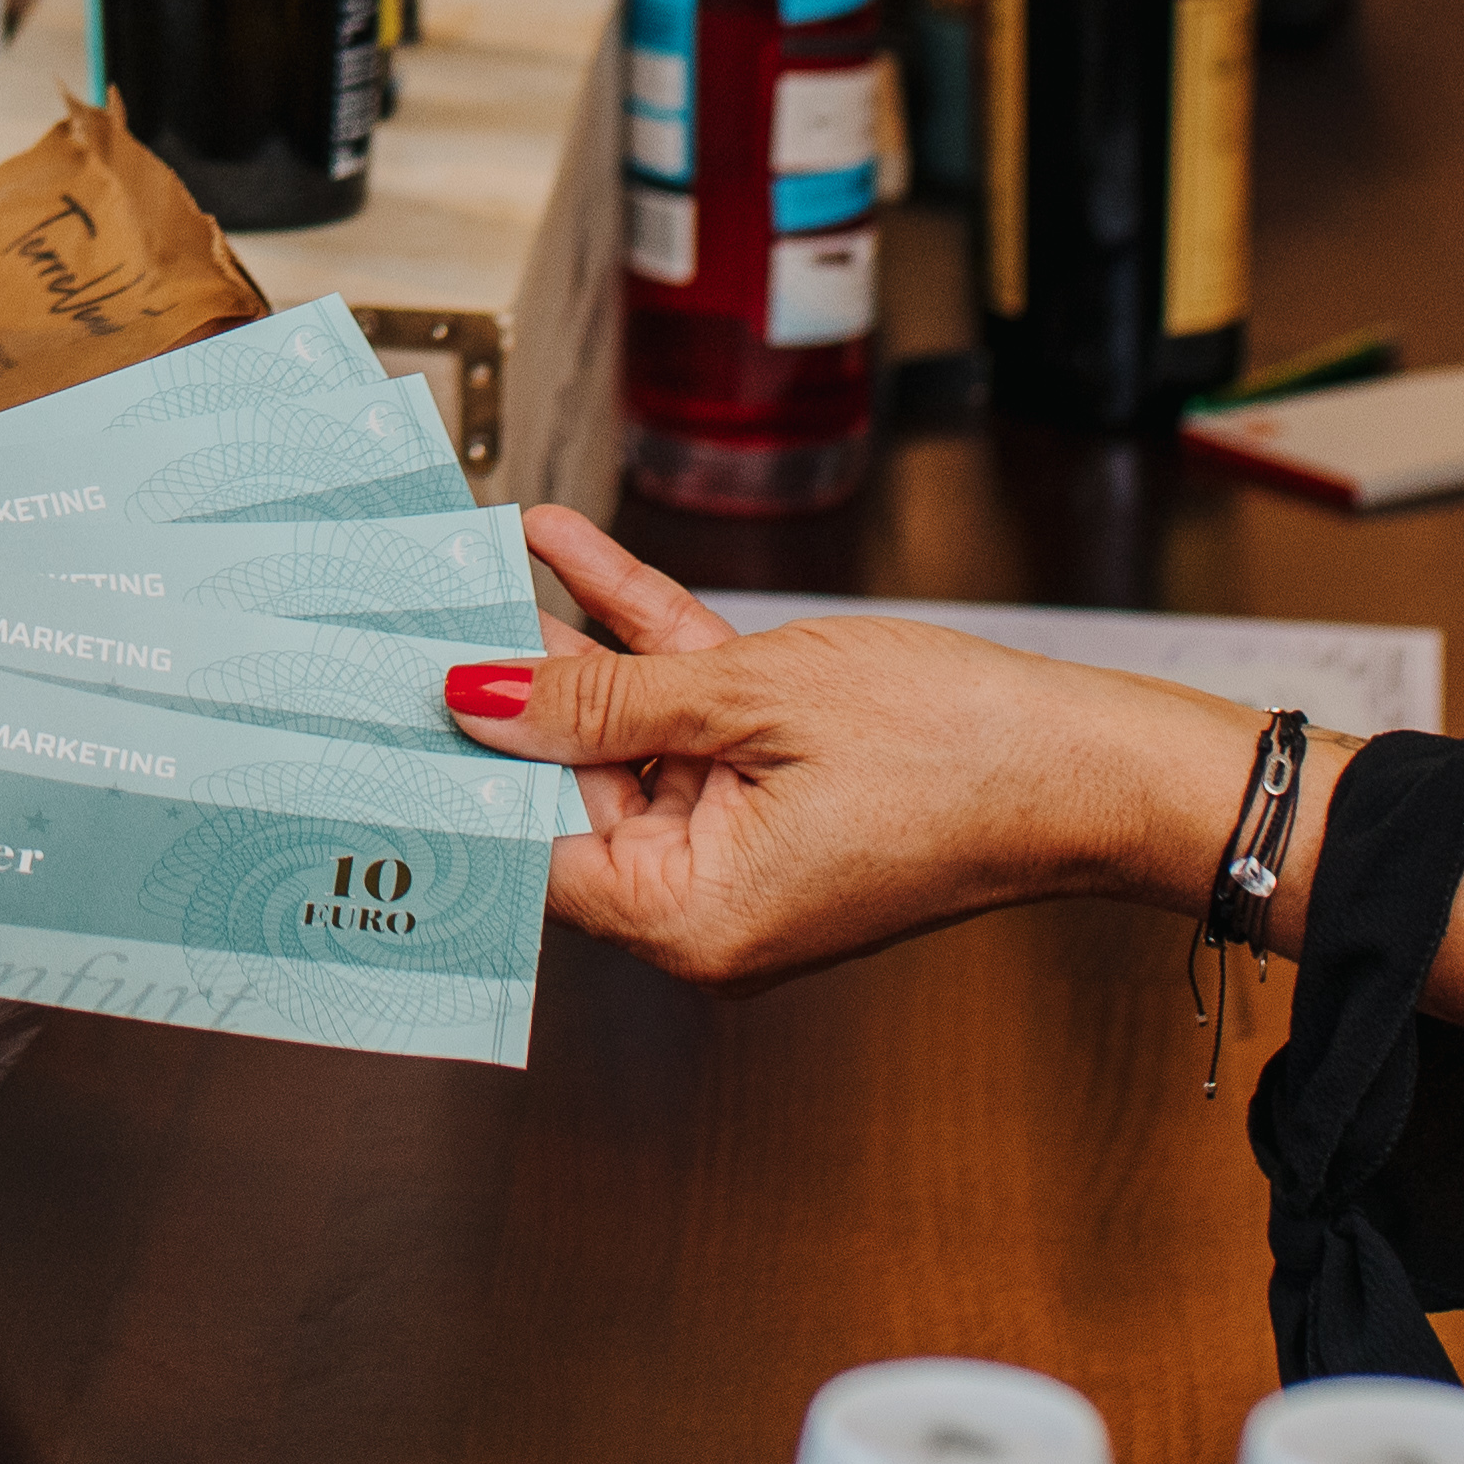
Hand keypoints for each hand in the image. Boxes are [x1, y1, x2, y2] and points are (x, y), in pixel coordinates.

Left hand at [446, 506, 1272, 989]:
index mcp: (686, 919)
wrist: (1094, 755)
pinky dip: (636, 632)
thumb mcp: (749, 703)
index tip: (369, 711)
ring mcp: (739, 838)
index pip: (526, 849)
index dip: (450, 772)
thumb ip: (602, 701)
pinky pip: (682, 704)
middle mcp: (701, 897)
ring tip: (465, 557)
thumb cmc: (950, 752)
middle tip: (406, 605)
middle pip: (565, 781)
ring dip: (561, 638)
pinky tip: (562, 544)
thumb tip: (473, 700)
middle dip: (499, 685)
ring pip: (619, 725)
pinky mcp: (776, 780)